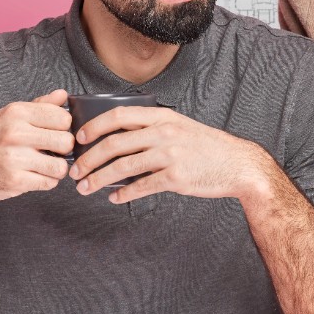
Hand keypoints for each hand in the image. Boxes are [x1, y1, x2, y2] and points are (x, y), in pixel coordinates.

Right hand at [0, 89, 73, 202]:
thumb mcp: (11, 115)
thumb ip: (40, 105)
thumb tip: (63, 95)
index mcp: (17, 113)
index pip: (63, 117)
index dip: (64, 127)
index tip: (55, 132)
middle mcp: (15, 133)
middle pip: (66, 142)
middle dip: (64, 149)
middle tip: (53, 151)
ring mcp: (14, 158)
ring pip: (60, 167)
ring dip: (56, 169)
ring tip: (45, 165)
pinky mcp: (15, 180)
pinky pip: (49, 183)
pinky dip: (46, 181)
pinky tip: (35, 175)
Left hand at [67, 105, 269, 203]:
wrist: (238, 164)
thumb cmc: (207, 147)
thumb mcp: (180, 126)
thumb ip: (152, 128)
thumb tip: (119, 140)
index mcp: (162, 116)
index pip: (118, 116)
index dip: (94, 126)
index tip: (79, 138)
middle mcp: (164, 133)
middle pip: (114, 143)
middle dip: (89, 158)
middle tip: (75, 170)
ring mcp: (170, 155)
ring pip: (122, 167)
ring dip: (98, 179)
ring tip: (85, 188)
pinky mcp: (175, 178)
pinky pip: (141, 187)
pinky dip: (123, 194)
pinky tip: (114, 198)